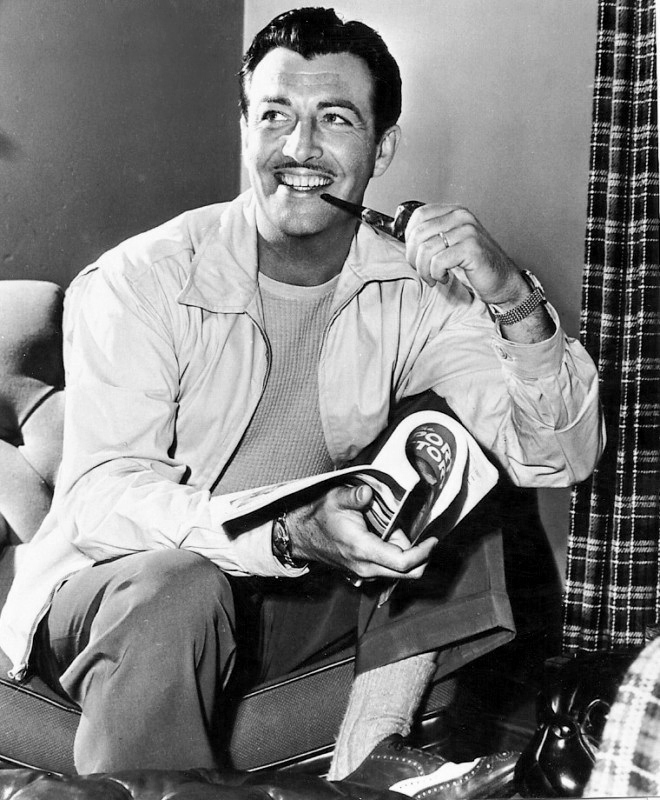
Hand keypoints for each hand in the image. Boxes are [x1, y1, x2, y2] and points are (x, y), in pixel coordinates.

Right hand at [286, 484, 436, 580]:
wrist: (302, 536)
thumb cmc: (320, 516)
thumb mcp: (335, 498)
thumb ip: (354, 496)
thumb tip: (367, 492)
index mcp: (363, 549)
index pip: (403, 562)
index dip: (423, 552)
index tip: (433, 539)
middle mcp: (366, 567)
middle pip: (407, 573)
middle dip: (421, 556)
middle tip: (427, 537)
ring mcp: (365, 573)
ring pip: (399, 573)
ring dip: (408, 555)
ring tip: (401, 530)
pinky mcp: (364, 572)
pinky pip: (389, 570)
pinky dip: (398, 557)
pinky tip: (392, 538)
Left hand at [404, 203, 529, 306]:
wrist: (501, 281)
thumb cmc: (473, 265)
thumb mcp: (449, 244)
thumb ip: (431, 236)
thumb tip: (406, 242)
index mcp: (454, 212)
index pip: (419, 216)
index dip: (410, 238)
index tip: (416, 255)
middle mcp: (461, 216)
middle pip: (419, 234)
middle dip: (414, 258)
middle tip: (423, 271)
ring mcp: (467, 231)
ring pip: (426, 249)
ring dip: (424, 270)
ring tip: (434, 277)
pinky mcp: (471, 248)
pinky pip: (438, 261)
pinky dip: (436, 274)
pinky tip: (445, 277)